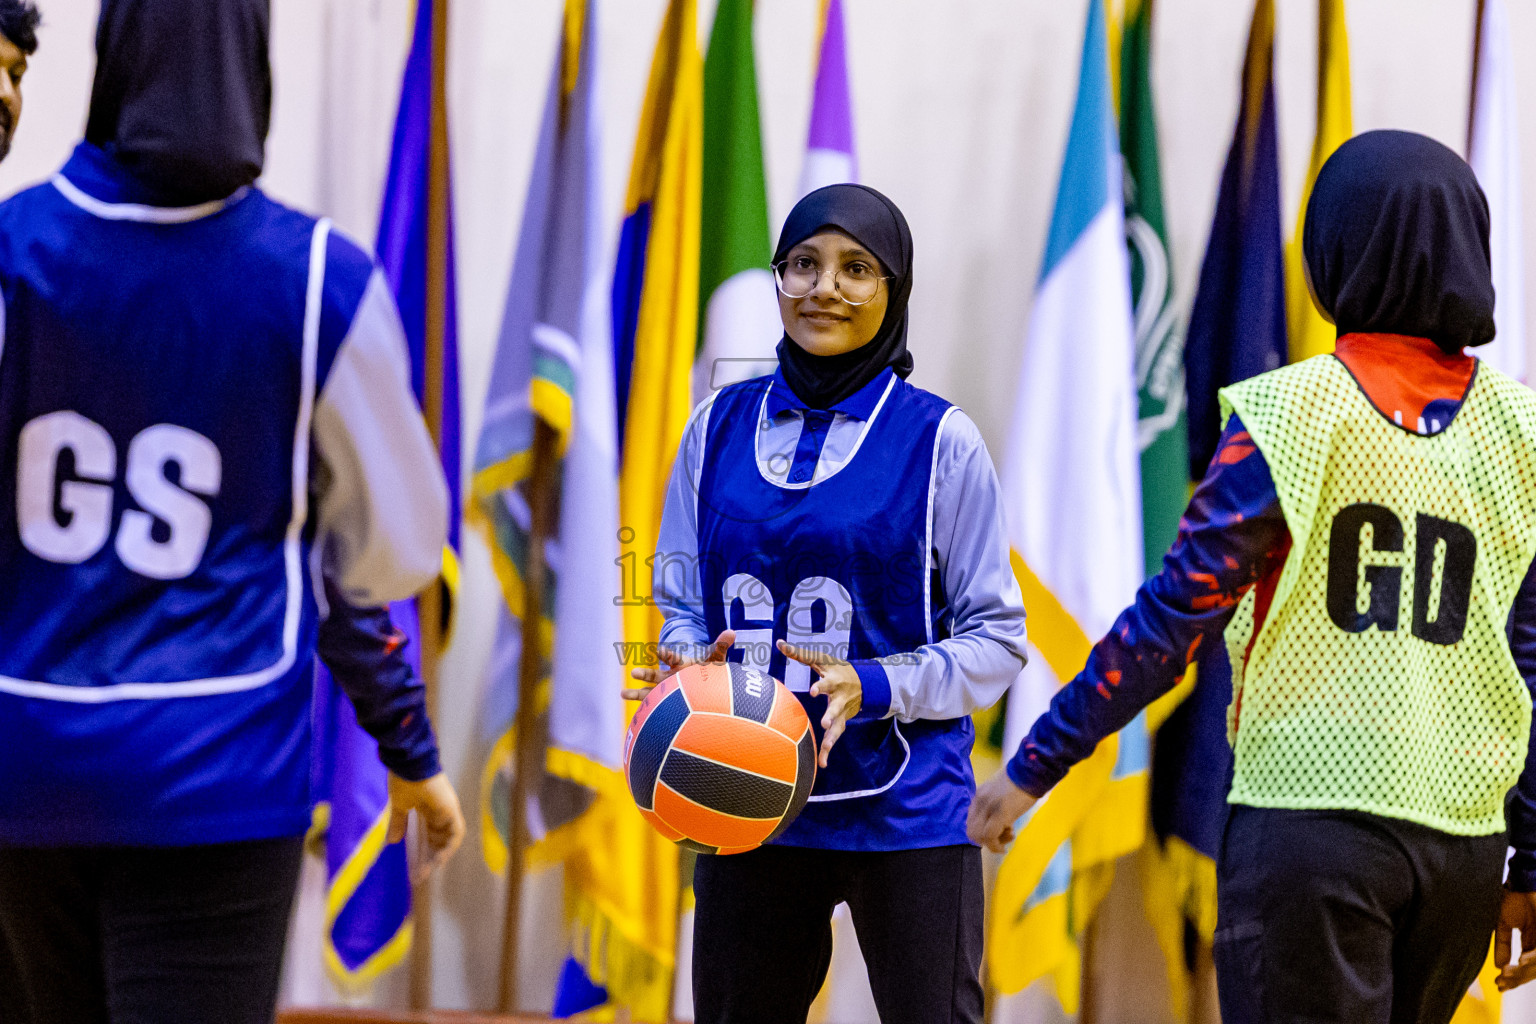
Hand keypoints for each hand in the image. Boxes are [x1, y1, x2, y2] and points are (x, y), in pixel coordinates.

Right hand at [387, 771, 465, 883]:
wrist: (409, 763)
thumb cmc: (403, 779)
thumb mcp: (399, 806)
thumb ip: (398, 823)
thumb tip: (392, 842)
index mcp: (427, 808)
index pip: (428, 834)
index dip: (423, 850)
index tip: (415, 865)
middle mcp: (440, 811)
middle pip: (437, 840)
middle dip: (429, 858)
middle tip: (419, 876)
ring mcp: (447, 810)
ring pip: (447, 839)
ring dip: (438, 856)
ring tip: (427, 872)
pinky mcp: (451, 810)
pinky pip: (455, 834)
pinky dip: (449, 847)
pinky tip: (438, 860)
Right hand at [622, 629, 734, 700]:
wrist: (704, 684)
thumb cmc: (708, 670)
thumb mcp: (714, 659)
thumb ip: (720, 646)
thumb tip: (732, 632)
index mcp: (681, 664)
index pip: (673, 658)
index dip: (667, 654)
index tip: (660, 651)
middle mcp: (670, 676)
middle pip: (656, 674)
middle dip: (646, 673)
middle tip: (634, 672)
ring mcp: (665, 690)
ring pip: (649, 691)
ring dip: (636, 692)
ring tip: (622, 694)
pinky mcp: (664, 703)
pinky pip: (652, 706)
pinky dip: (643, 710)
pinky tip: (633, 717)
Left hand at [778, 640, 860, 768]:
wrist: (864, 682)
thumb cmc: (836, 668)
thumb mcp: (821, 659)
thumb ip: (799, 654)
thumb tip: (779, 643)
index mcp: (834, 681)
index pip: (827, 683)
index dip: (821, 687)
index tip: (814, 691)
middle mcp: (839, 698)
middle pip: (836, 708)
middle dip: (831, 715)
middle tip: (825, 722)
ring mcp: (842, 712)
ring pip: (838, 727)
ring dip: (832, 738)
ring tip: (825, 749)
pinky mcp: (841, 723)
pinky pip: (835, 738)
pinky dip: (828, 751)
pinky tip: (821, 764)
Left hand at [966, 771, 1037, 853]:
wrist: (1031, 773)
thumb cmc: (1021, 783)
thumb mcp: (1001, 794)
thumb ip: (993, 806)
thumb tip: (998, 823)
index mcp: (979, 796)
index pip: (970, 822)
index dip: (980, 834)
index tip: (994, 836)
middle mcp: (979, 802)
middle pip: (971, 831)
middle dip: (985, 841)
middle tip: (1000, 839)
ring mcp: (988, 808)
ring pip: (979, 836)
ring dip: (992, 844)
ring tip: (1008, 835)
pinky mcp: (1000, 814)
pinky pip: (990, 837)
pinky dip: (995, 847)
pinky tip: (1003, 849)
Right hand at [1496, 888, 1535, 990]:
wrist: (1521, 879)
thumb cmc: (1512, 896)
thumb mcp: (1503, 923)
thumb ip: (1503, 944)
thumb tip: (1499, 966)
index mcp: (1532, 943)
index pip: (1524, 967)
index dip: (1513, 977)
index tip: (1499, 984)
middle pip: (1532, 970)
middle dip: (1517, 978)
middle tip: (1501, 982)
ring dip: (1524, 972)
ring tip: (1508, 974)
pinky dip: (1533, 958)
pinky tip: (1521, 961)